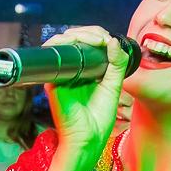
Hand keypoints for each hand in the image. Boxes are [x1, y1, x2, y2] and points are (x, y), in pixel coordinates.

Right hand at [42, 25, 128, 167]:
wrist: (88, 138)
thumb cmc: (99, 118)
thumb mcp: (114, 86)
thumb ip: (117, 64)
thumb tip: (113, 41)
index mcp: (85, 70)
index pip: (87, 43)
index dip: (96, 35)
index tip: (109, 40)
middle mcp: (71, 69)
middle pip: (74, 39)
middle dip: (89, 32)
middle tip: (103, 38)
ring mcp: (61, 73)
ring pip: (63, 43)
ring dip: (79, 34)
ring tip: (96, 39)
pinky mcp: (52, 79)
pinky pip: (55, 56)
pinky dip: (65, 44)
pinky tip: (81, 44)